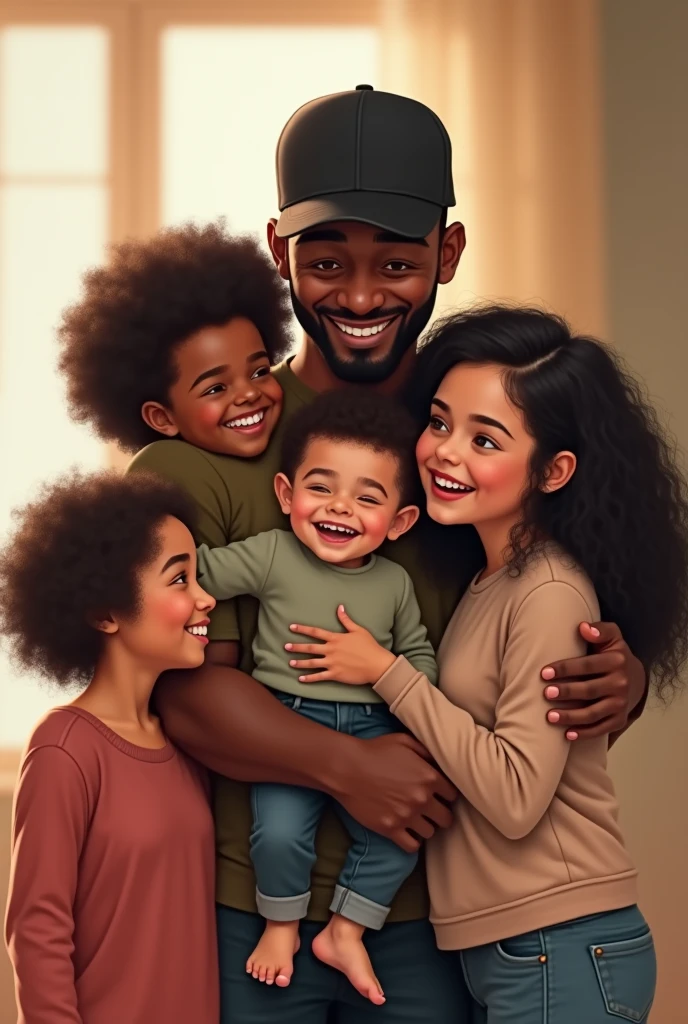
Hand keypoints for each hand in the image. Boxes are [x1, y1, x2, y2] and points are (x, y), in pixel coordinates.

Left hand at [286, 605, 395, 684]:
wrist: (377, 664)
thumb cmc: (369, 646)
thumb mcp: (358, 630)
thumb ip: (346, 620)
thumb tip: (339, 607)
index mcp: (336, 638)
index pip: (315, 632)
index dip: (302, 629)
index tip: (292, 627)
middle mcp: (331, 650)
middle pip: (310, 648)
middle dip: (297, 647)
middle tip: (285, 646)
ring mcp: (332, 663)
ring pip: (312, 663)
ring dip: (300, 663)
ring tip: (290, 663)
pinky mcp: (335, 674)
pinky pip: (319, 677)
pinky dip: (309, 678)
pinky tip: (300, 679)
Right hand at [333, 732, 457, 851]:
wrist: (346, 767)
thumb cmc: (375, 750)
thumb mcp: (404, 741)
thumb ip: (427, 751)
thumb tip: (441, 763)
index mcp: (429, 777)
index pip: (453, 795)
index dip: (446, 794)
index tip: (439, 794)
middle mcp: (422, 799)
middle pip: (446, 818)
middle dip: (440, 813)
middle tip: (431, 810)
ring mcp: (406, 816)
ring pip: (430, 832)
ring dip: (425, 826)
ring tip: (416, 819)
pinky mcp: (390, 829)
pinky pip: (412, 846)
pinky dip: (412, 841)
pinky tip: (407, 832)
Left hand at [541, 621, 646, 740]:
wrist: (635, 678)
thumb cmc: (613, 654)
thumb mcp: (612, 636)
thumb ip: (599, 630)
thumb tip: (583, 627)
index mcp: (616, 661)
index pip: (587, 665)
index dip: (565, 669)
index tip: (544, 673)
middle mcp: (621, 683)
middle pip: (588, 690)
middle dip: (566, 693)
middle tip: (545, 694)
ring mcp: (621, 704)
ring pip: (593, 713)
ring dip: (570, 716)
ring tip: (549, 716)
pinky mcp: (619, 719)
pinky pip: (600, 729)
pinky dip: (584, 733)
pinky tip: (567, 734)